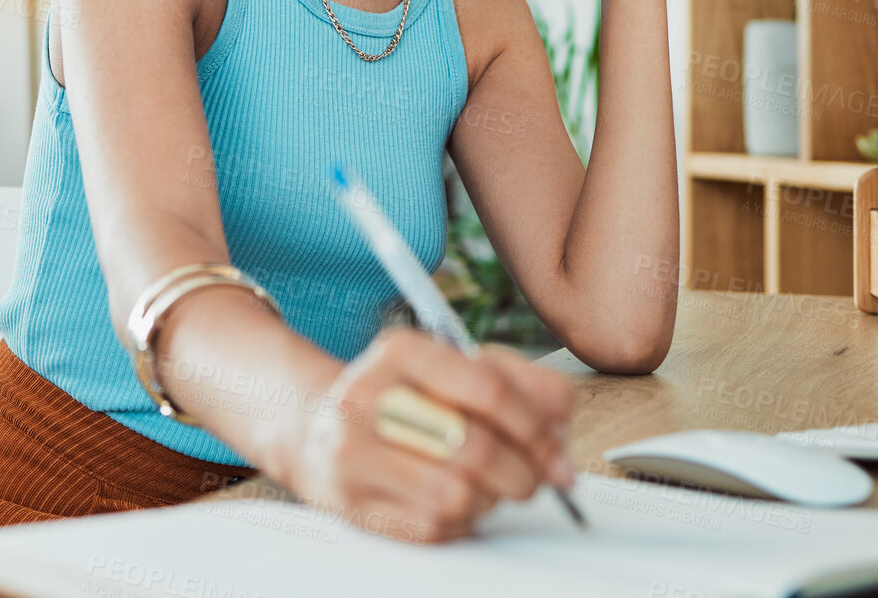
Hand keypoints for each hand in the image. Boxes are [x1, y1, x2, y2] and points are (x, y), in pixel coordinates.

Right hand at [282, 326, 576, 542]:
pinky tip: (456, 501)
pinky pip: (433, 526)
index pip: (488, 389)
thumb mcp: (452, 367)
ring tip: (490, 486)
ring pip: (457, 493)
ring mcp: (353, 453)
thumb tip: (563, 425)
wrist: (314, 427)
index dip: (537, 428)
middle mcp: (367, 396)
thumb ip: (515, 382)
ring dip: (491, 498)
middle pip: (474, 447)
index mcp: (400, 351)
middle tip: (539, 479)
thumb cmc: (402, 397)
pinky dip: (461, 520)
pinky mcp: (352, 503)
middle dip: (524, 472)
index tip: (559, 453)